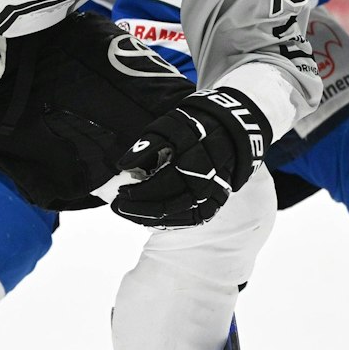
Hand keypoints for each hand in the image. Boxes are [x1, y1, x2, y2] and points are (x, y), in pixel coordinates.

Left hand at [112, 88, 269, 226]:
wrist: (229, 129)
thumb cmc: (192, 126)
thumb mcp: (167, 127)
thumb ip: (146, 145)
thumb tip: (122, 165)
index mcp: (194, 159)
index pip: (162, 183)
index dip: (139, 192)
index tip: (119, 192)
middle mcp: (207, 180)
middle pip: (171, 204)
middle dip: (141, 209)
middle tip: (119, 207)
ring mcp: (214, 193)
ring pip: (181, 216)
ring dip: (153, 219)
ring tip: (131, 214)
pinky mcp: (217, 201)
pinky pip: (193, 219)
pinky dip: (172, 223)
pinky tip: (152, 220)